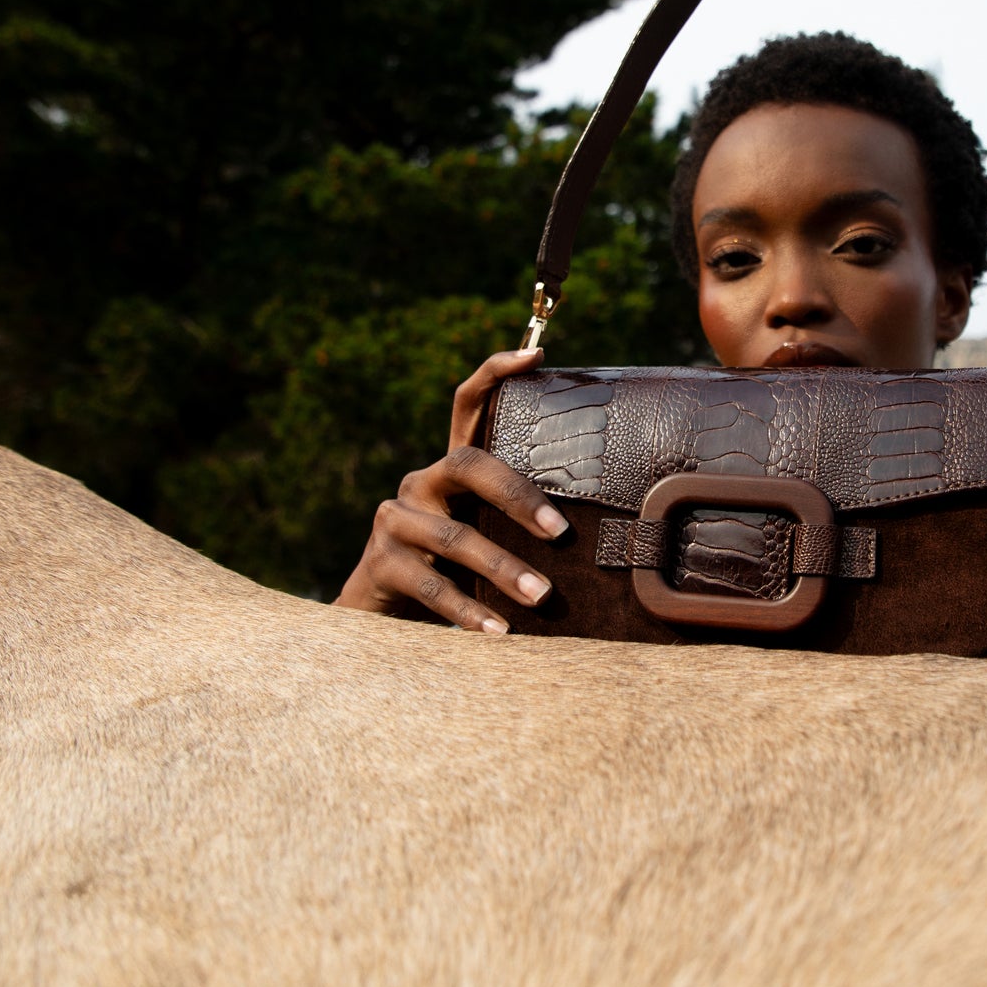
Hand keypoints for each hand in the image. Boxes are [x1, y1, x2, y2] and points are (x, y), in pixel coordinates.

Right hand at [334, 347, 565, 630]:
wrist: (382, 613)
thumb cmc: (457, 570)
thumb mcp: (489, 535)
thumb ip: (521, 522)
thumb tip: (605, 527)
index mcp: (453, 469)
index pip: (469, 405)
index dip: (495, 373)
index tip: (536, 355)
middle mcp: (422, 481)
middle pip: (469, 464)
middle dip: (518, 495)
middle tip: (561, 533)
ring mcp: (396, 518)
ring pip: (455, 536)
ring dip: (503, 568)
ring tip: (542, 597)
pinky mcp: (381, 561)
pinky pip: (430, 584)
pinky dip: (469, 610)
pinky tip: (500, 631)